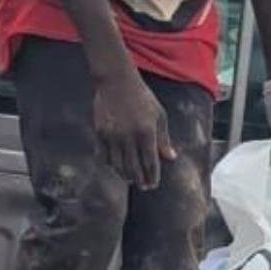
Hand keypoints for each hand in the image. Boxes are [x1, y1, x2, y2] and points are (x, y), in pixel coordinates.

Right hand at [92, 68, 174, 189]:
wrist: (116, 82)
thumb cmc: (142, 98)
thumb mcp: (159, 116)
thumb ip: (164, 139)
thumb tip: (171, 158)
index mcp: (147, 133)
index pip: (150, 163)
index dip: (152, 177)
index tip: (154, 185)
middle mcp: (129, 136)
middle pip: (133, 168)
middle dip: (140, 180)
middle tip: (144, 187)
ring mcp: (112, 135)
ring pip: (117, 165)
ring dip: (125, 175)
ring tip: (131, 179)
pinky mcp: (100, 132)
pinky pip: (103, 155)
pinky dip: (110, 164)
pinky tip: (115, 167)